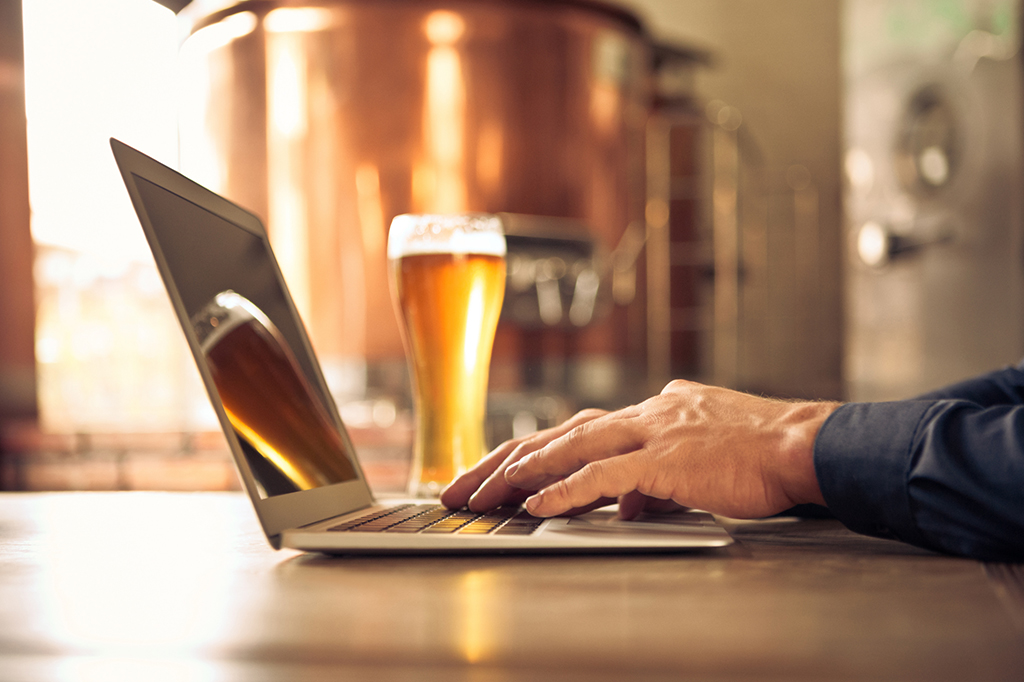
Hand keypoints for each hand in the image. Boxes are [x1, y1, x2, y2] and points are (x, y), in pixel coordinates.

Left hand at [442, 380, 838, 519]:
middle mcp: (642, 413)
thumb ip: (654, 477)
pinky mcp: (667, 457)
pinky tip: (534, 505)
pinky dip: (564, 488)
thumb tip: (624, 503)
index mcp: (649, 410)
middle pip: (556, 432)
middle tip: (460, 486)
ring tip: (480, 495)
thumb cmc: (759, 455)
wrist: (805, 446)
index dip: (529, 450)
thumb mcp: (696, 461)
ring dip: (519, 472)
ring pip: (568, 446)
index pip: (574, 429)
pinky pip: (603, 474)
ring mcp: (653, 431)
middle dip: (501, 461)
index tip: (493, 473)